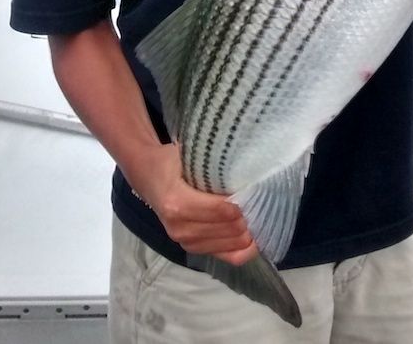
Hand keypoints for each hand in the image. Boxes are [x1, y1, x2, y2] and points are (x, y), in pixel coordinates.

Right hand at [144, 142, 257, 265]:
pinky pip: (227, 257)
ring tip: (261, 215)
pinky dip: (244, 248)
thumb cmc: (169, 162)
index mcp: (177, 203)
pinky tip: (255, 236)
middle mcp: (180, 228)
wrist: (148, 177)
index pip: (222, 210)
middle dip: (250, 216)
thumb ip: (210, 162)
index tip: (258, 191)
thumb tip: (244, 166)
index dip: (244, 202)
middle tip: (264, 202)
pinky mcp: (192, 249)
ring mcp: (185, 242)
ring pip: (231, 244)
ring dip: (249, 232)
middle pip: (229, 229)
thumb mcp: (185, 154)